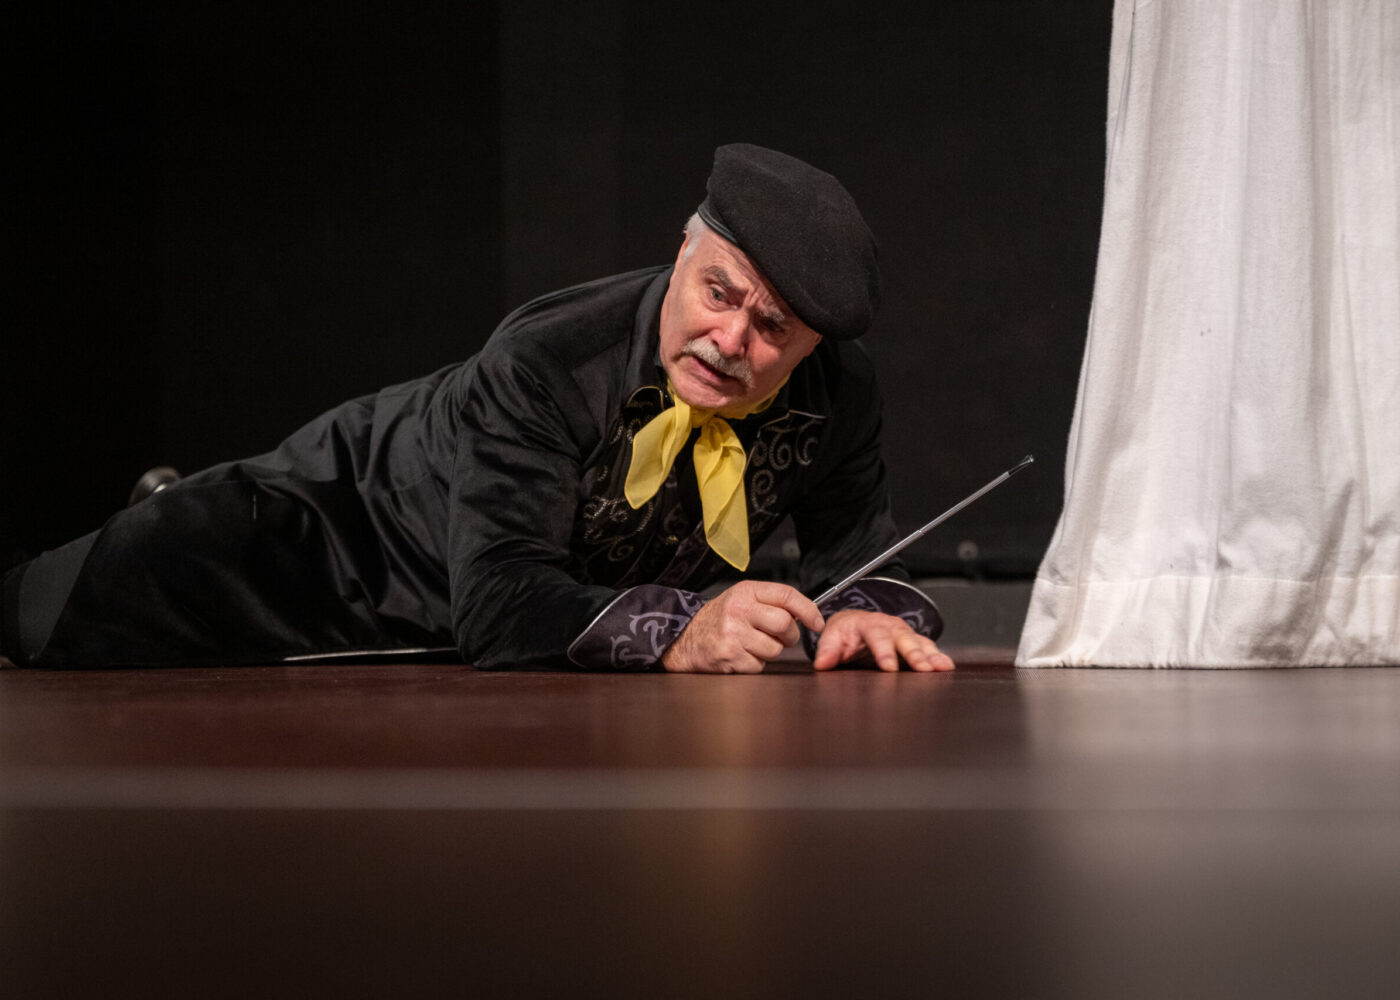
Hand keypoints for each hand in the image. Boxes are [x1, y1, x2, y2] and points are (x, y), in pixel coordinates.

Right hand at [662, 580, 824, 673]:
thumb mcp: (742, 600)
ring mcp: (734, 634)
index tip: (817, 622)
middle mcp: (739, 610)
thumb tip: (806, 615)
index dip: (808, 610)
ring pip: (775, 649)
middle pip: (785, 624)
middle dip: (790, 636)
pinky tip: (741, 655)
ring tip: (752, 645)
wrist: (684, 639)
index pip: (787, 595)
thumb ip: (771, 603)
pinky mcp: (730, 656)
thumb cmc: (718, 620)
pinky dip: (754, 664)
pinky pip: (759, 665)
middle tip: (781, 637)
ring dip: (770, 651)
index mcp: (745, 592)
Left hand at [812, 609, 954, 671]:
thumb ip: (828, 650)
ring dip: (931, 656)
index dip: (884, 652)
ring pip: (920, 642)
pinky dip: (938, 657)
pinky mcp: (914, 642)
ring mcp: (904, 633)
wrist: (856, 622)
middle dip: (914, 654)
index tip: (888, 668)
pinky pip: (928, 648)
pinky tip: (947, 667)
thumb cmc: (845, 632)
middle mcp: (890, 626)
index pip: (877, 636)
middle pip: (904, 638)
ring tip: (942, 668)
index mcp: (869, 624)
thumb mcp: (832, 637)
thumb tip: (822, 664)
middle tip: (923, 669)